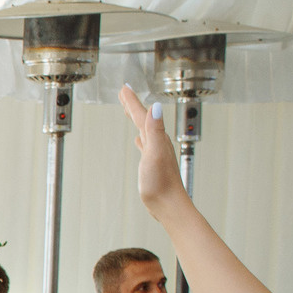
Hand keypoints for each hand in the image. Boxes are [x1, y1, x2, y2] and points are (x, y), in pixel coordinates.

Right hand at [119, 85, 184, 212]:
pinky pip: (145, 145)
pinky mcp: (152, 164)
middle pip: (144, 119)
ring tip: (129, 111)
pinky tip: (138, 140)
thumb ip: (155, 131)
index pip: (143, 115)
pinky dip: (141, 138)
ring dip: (136, 119)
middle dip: (133, 105)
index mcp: (156, 138)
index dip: (132, 101)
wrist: (168, 204)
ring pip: (144, 130)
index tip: (124, 88)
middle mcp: (157, 143)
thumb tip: (156, 108)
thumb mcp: (155, 154)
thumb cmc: (161, 183)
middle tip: (124, 93)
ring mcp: (155, 153)